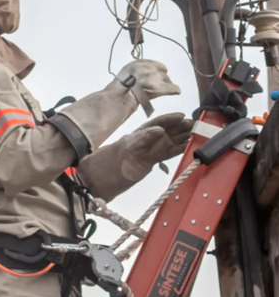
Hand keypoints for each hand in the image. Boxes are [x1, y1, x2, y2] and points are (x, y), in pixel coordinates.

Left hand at [76, 113, 191, 200]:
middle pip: (167, 130)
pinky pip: (169, 152)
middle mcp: (146, 140)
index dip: (169, 119)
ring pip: (171, 140)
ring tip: (196, 132)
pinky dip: (180, 148)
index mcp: (139, 133)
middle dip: (181, 127)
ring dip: (183, 137)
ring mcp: (150, 150)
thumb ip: (143, 139)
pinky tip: (189, 145)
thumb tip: (159, 130)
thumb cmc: (110, 161)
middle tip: (195, 125)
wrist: (99, 179)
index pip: (157, 122)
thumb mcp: (127, 148)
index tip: (181, 117)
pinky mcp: (151, 161)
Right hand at [116, 59, 181, 100]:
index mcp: (139, 63)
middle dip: (161, 78)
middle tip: (157, 85)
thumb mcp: (125, 73)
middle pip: (162, 72)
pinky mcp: (161, 87)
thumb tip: (139, 76)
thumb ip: (135, 71)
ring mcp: (155, 77)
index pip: (154, 65)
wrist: (120, 96)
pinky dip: (174, 90)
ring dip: (166, 84)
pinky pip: (173, 88)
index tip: (154, 77)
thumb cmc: (118, 88)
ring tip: (161, 90)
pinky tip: (176, 92)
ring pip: (167, 79)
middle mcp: (149, 68)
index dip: (156, 71)